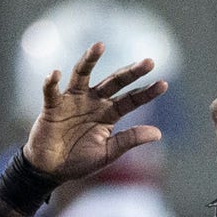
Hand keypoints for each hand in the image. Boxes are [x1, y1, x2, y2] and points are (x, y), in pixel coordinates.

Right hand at [21, 46, 168, 183]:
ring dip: (89, 60)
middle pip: (114, 81)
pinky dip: (52, 82)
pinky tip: (56, 73)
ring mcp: (73, 101)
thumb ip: (130, 140)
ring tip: (99, 46)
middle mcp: (93, 101)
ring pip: (82, 74)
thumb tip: (159, 133)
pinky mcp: (52, 106)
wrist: (51, 170)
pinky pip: (51, 90)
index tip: (164, 84)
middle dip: (131, 72)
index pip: (132, 99)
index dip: (147, 93)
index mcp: (109, 114)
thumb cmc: (80, 161)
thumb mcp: (109, 153)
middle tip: (149, 61)